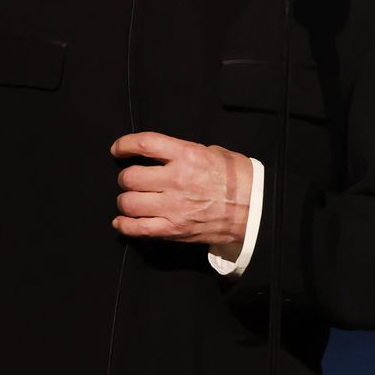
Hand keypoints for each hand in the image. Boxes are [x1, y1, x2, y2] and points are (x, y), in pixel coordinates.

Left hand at [110, 131, 251, 253]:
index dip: (124, 145)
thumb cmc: (239, 179)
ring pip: (129, 203)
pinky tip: (122, 221)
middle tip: (131, 180)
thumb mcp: (214, 153)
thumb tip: (164, 154)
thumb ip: (185, 152)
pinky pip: (138, 229)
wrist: (257, 210)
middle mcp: (176, 180)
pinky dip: (124, 225)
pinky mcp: (174, 230)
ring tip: (132, 199)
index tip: (118, 149)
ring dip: (126, 200)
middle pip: (130, 177)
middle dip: (126, 177)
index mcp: (188, 155)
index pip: (144, 144)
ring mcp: (174, 207)